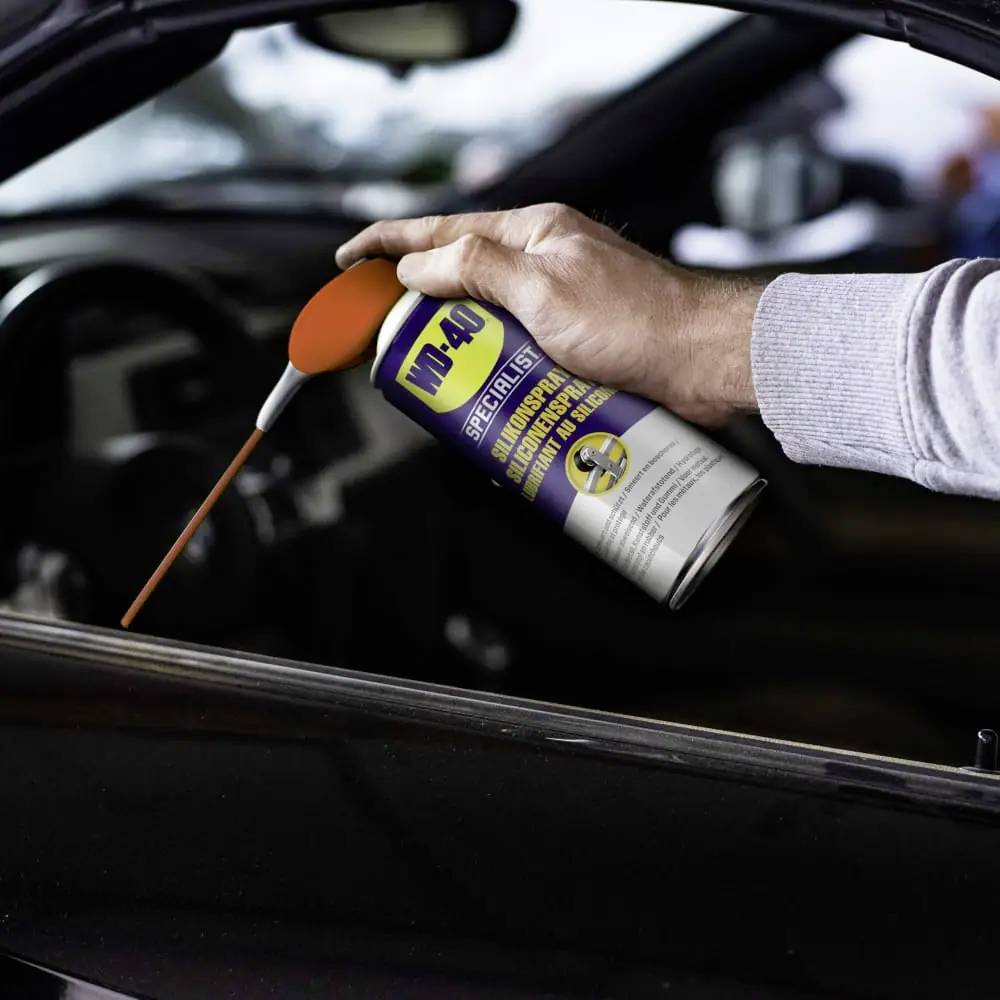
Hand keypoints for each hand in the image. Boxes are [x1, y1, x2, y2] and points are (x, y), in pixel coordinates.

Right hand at [336, 203, 761, 424]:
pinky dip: (499, 377)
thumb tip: (415, 267)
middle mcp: (543, 264)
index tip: (347, 262)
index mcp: (533, 234)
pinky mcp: (577, 344)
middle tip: (390, 344)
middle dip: (421, 314)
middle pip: (460, 283)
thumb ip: (475, 270)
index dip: (387, 245)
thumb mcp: (544, 289)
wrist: (706, 362)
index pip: (441, 232)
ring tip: (440, 385)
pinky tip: (492, 402)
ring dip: (462, 354)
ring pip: (489, 326)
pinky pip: (520, 356)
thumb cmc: (639, 320)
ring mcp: (561, 304)